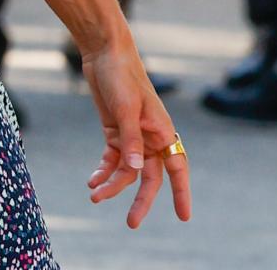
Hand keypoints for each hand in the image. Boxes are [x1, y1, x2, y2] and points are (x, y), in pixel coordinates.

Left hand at [82, 38, 191, 228]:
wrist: (104, 53)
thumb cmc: (121, 76)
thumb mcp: (126, 108)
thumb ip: (130, 139)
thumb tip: (134, 169)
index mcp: (163, 131)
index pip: (177, 168)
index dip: (182, 193)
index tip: (184, 217)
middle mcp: (151, 137)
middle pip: (149, 177)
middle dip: (141, 200)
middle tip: (132, 223)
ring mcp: (132, 136)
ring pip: (127, 170)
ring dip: (113, 184)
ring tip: (95, 196)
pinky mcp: (114, 131)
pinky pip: (112, 159)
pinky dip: (103, 171)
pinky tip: (92, 181)